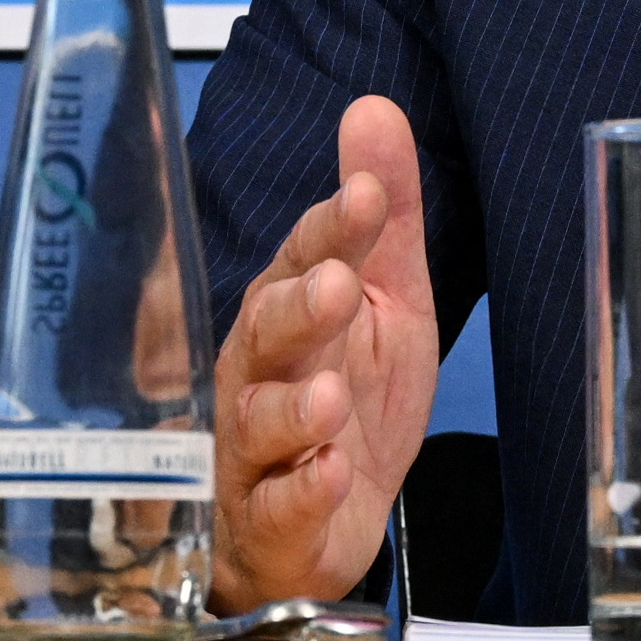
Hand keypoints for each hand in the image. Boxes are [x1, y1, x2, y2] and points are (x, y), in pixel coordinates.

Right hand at [209, 97, 438, 612]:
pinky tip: (330, 474)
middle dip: (298, 309)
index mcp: (288, 315)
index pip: (302, 260)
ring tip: (331, 396)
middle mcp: (257, 377)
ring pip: (259, 425)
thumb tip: (374, 107)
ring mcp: (256, 453)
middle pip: (264, 335)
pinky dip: (301, 494)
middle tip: (336, 285)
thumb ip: (380, 217)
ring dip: (295, 410)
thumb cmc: (341, 406)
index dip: (331, 229)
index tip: (365, 194)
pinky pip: (277, 510)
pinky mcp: (270, 525)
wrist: (311, 533)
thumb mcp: (384, 304)